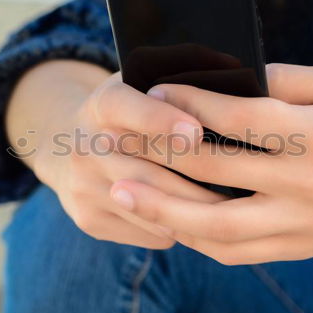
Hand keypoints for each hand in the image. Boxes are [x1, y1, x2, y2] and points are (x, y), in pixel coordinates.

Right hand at [34, 72, 225, 248]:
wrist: (66, 146)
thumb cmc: (132, 111)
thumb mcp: (143, 85)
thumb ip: (178, 84)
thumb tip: (236, 79)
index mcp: (103, 103)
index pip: (126, 108)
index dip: (160, 120)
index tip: (195, 132)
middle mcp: (84, 145)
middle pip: (144, 173)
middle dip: (198, 184)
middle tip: (246, 190)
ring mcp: (82, 186)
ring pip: (152, 210)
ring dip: (198, 214)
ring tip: (239, 210)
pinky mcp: (88, 219)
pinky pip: (150, 232)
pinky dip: (181, 227)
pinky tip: (203, 218)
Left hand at [109, 64, 312, 263]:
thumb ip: (283, 79)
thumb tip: (224, 76)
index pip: (240, 119)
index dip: (192, 102)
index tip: (156, 88)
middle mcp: (307, 185)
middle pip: (215, 174)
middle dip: (160, 154)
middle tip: (116, 141)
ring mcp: (300, 224)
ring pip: (216, 227)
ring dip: (162, 210)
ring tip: (121, 193)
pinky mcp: (298, 249)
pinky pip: (234, 252)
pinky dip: (194, 236)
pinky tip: (165, 219)